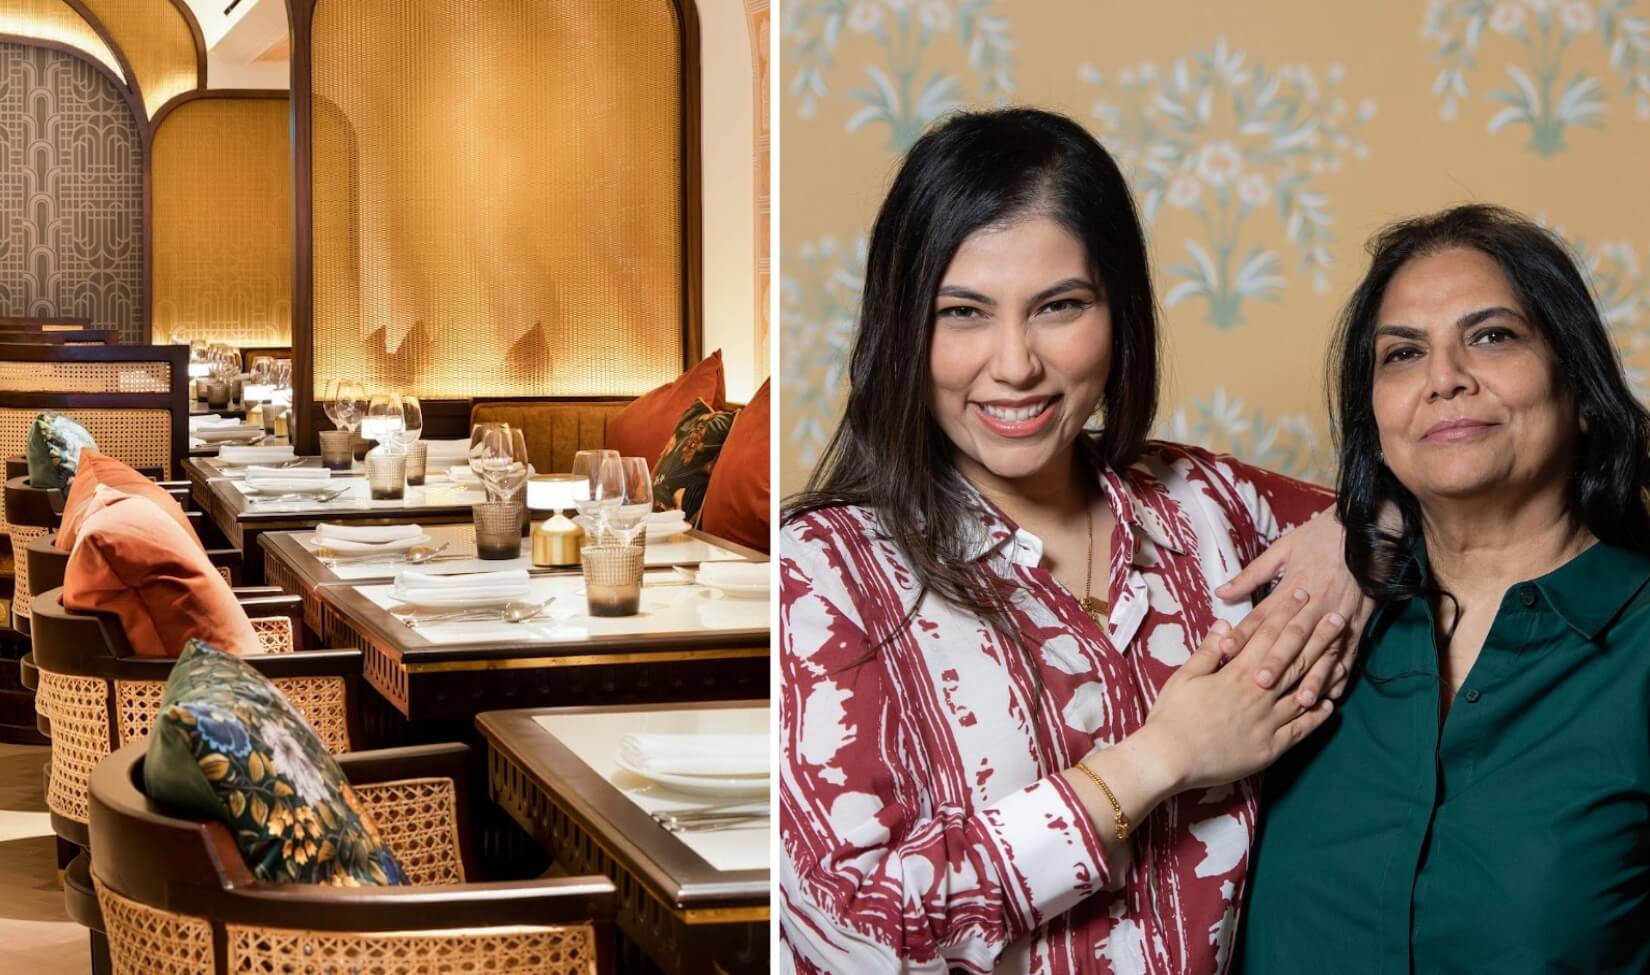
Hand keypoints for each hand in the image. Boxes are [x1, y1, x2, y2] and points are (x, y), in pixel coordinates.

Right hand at [1133, 621, 1335, 792]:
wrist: (1170, 759)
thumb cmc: (1172, 716)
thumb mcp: (1184, 676)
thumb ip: (1208, 651)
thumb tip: (1224, 625)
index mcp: (1237, 675)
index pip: (1267, 637)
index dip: (1285, 614)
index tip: (1300, 596)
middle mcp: (1259, 695)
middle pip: (1294, 660)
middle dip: (1317, 636)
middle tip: (1336, 617)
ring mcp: (1268, 722)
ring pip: (1304, 692)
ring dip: (1324, 672)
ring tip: (1341, 654)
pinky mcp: (1271, 748)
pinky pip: (1300, 729)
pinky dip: (1317, 717)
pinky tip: (1329, 704)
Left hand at [1214, 509, 1372, 705]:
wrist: (1367, 528)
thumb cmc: (1320, 537)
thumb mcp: (1283, 548)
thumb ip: (1252, 575)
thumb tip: (1220, 591)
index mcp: (1293, 587)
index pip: (1265, 614)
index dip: (1245, 633)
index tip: (1226, 650)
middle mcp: (1316, 604)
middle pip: (1294, 636)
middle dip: (1278, 660)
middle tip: (1261, 682)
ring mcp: (1339, 616)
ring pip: (1324, 650)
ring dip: (1313, 676)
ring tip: (1302, 700)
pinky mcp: (1359, 623)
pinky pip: (1350, 653)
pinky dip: (1342, 674)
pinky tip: (1332, 695)